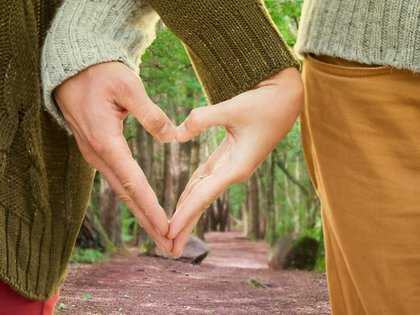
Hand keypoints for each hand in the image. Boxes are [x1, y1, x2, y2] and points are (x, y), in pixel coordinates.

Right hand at [55, 62, 175, 253]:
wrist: (74, 70)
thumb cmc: (101, 75)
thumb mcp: (128, 86)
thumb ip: (151, 113)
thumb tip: (172, 136)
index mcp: (106, 141)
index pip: (133, 181)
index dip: (151, 206)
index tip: (167, 227)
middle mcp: (99, 155)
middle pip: (127, 196)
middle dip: (149, 223)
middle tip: (169, 246)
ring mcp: (96, 156)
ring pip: (123, 192)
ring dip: (142, 215)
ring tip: (162, 237)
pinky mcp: (99, 152)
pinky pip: (119, 181)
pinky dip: (134, 199)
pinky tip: (145, 210)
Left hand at [168, 68, 302, 256]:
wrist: (286, 98)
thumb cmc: (264, 104)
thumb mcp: (233, 108)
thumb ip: (202, 119)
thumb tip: (178, 133)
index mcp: (237, 167)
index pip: (204, 195)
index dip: (185, 214)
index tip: (168, 233)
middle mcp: (234, 171)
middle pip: (203, 202)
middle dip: (185, 224)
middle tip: (168, 247)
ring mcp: (232, 166)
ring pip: (203, 191)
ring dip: (187, 210)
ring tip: (172, 230)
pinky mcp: (230, 156)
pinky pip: (206, 177)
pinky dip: (193, 189)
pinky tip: (183, 199)